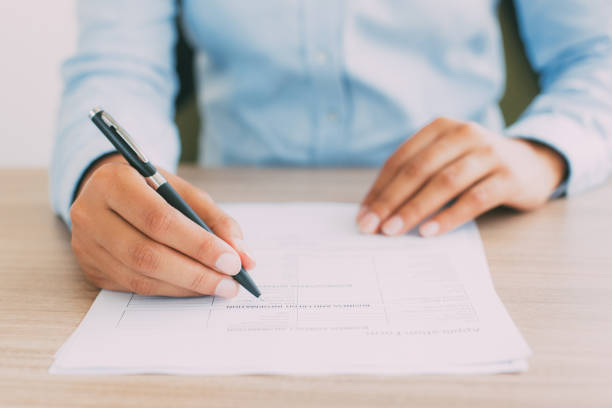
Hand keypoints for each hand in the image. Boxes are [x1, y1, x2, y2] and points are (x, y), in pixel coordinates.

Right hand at [70, 155, 254, 296]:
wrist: (107, 191)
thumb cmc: (150, 188)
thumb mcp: (183, 191)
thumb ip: (216, 220)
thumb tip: (245, 257)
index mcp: (114, 182)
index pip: (158, 220)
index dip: (198, 244)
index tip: (233, 261)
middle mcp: (90, 213)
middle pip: (146, 254)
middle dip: (195, 273)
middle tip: (230, 283)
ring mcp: (85, 244)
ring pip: (140, 277)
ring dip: (185, 286)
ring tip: (219, 287)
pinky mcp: (90, 268)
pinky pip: (134, 287)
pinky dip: (170, 290)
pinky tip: (194, 288)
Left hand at [357, 117, 566, 236]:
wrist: (534, 163)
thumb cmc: (477, 165)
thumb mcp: (447, 158)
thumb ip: (418, 175)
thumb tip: (377, 209)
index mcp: (441, 128)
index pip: (401, 160)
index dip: (379, 188)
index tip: (363, 214)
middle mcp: (464, 134)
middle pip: (418, 170)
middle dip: (390, 200)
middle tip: (372, 227)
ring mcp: (489, 153)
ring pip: (444, 183)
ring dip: (414, 209)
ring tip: (393, 231)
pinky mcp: (509, 177)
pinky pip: (474, 198)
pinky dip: (449, 216)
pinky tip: (430, 232)